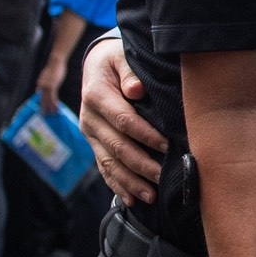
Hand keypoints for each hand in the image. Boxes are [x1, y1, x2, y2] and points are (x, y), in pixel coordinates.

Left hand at [35, 56, 66, 114]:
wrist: (56, 61)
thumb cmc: (53, 68)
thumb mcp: (46, 76)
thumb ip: (42, 83)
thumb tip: (38, 90)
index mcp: (40, 84)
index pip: (40, 96)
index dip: (41, 103)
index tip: (42, 110)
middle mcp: (41, 86)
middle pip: (42, 99)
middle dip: (43, 108)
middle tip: (44, 116)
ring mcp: (46, 86)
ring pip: (47, 100)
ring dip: (50, 108)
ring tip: (52, 114)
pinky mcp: (52, 86)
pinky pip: (53, 97)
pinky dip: (54, 103)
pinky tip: (56, 108)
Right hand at [79, 37, 167, 201]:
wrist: (96, 65)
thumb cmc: (117, 59)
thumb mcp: (121, 56)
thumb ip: (130, 72)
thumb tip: (136, 89)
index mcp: (95, 95)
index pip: (123, 120)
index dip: (145, 135)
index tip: (166, 146)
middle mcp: (89, 118)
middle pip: (117, 147)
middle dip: (141, 165)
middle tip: (163, 177)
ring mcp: (90, 134)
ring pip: (110, 163)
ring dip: (131, 182)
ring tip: (151, 196)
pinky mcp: (94, 144)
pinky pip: (104, 168)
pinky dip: (118, 186)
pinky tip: (132, 200)